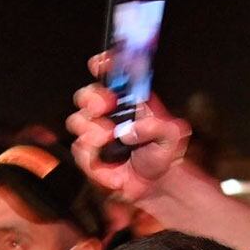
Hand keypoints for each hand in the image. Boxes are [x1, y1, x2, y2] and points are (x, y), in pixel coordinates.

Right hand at [65, 53, 192, 202]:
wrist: (153, 185)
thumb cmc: (161, 155)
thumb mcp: (172, 136)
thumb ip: (160, 127)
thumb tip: (132, 129)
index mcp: (128, 99)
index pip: (110, 75)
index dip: (102, 65)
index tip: (99, 65)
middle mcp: (109, 113)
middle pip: (85, 94)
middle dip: (92, 98)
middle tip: (104, 107)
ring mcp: (95, 132)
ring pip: (77, 121)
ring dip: (92, 130)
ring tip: (109, 140)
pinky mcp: (88, 154)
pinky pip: (79, 149)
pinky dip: (93, 158)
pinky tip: (110, 166)